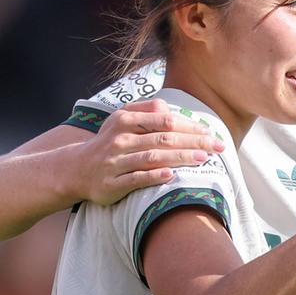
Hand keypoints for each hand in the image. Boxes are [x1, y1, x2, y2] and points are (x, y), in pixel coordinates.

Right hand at [70, 100, 224, 204]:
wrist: (77, 169)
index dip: (190, 126)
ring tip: (202, 159)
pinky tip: (172, 175)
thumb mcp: (123, 119)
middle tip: (218, 147)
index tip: (210, 133)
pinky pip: (137, 178)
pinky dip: (154, 176)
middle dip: (194, 142)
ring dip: (180, 158)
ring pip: (153, 157)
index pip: (165, 119)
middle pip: (164, 138)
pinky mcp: (112, 183)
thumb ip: (148, 111)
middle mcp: (120, 138)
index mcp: (126, 119)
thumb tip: (178, 112)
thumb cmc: (110, 142)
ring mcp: (116, 161)